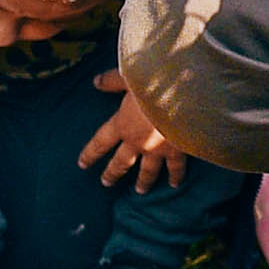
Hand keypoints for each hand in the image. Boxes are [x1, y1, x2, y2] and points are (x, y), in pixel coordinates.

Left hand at [81, 70, 189, 187]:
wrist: (185, 95)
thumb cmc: (155, 84)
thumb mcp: (130, 77)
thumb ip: (113, 81)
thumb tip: (96, 82)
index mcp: (122, 124)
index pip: (100, 143)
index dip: (90, 154)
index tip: (83, 164)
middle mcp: (137, 142)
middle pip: (121, 163)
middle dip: (112, 173)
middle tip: (106, 182)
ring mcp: (158, 150)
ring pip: (147, 171)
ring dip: (143, 182)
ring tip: (140, 191)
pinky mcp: (178, 150)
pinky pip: (176, 167)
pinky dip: (176, 176)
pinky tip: (175, 184)